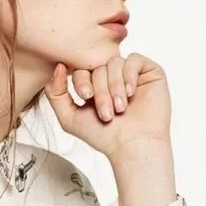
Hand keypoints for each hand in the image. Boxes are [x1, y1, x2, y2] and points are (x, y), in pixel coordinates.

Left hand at [44, 53, 170, 158]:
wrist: (133, 146)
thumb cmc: (103, 136)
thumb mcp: (69, 117)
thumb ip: (56, 93)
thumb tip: (57, 66)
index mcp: (93, 84)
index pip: (81, 68)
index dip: (80, 79)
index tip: (85, 97)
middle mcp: (112, 76)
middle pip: (97, 66)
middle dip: (99, 89)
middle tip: (105, 112)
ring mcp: (131, 73)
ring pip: (115, 63)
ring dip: (114, 86)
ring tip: (119, 108)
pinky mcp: (149, 72)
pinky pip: (134, 60)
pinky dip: (129, 75)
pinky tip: (130, 93)